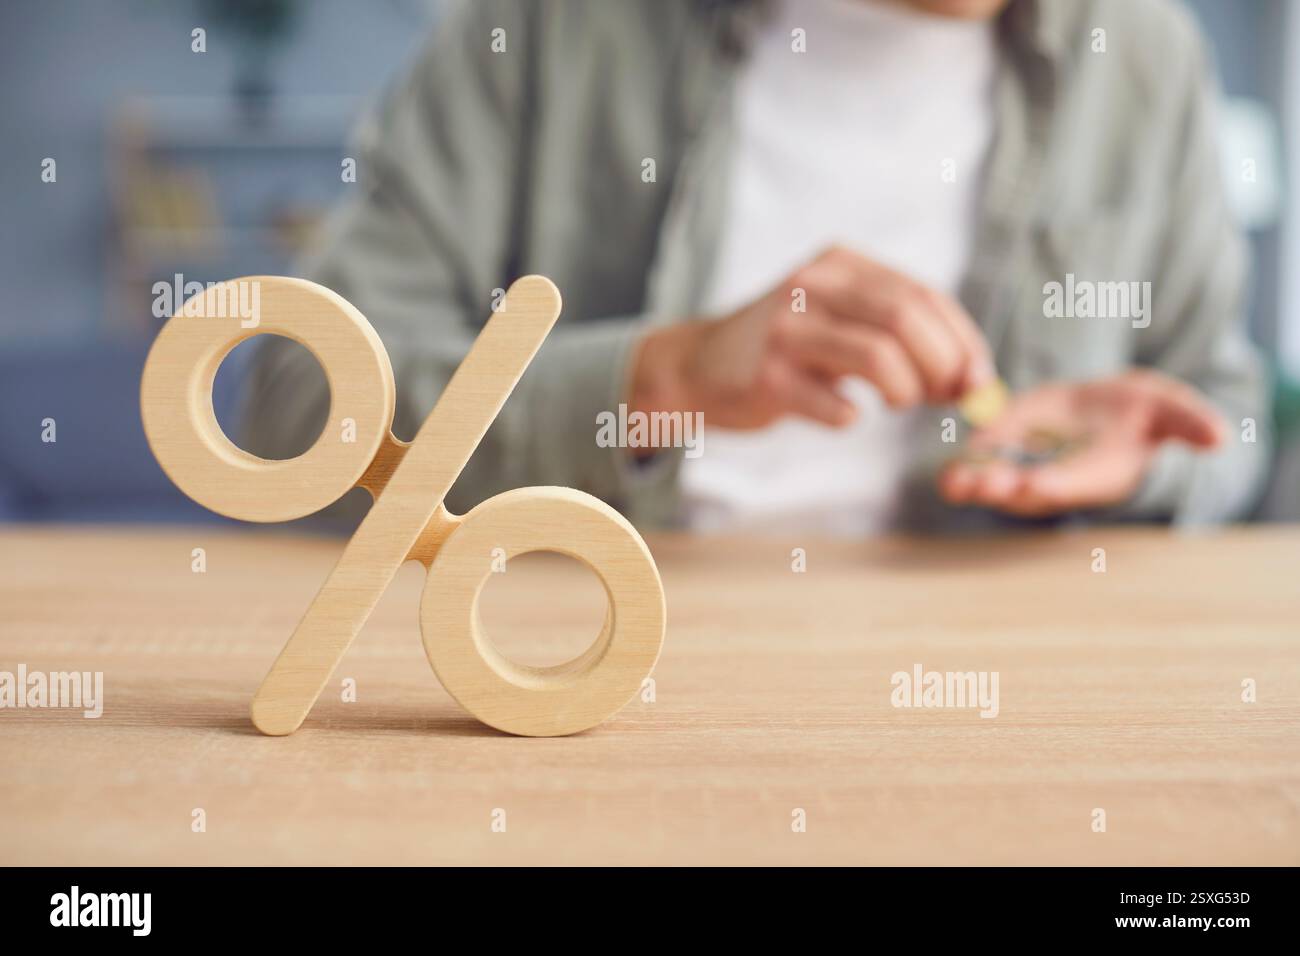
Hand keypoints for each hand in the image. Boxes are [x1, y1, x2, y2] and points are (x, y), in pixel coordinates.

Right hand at [629, 246, 995, 429]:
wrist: (700, 366)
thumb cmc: (789, 349)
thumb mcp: (841, 321)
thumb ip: (901, 337)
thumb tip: (973, 380)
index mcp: (839, 264)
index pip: (921, 295)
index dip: (961, 340)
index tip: (979, 379)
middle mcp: (812, 286)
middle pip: (906, 318)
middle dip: (943, 365)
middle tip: (946, 397)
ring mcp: (786, 330)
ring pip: (878, 355)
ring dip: (906, 391)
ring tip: (899, 403)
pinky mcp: (767, 377)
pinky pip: (833, 404)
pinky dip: (851, 415)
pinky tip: (847, 414)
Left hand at [939, 370, 1226, 515]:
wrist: (1113, 406)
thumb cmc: (1148, 412)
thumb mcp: (1173, 410)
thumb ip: (1190, 423)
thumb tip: (1221, 436)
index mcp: (1098, 474)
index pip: (1073, 484)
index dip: (1054, 485)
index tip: (1033, 485)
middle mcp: (1060, 476)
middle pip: (1025, 490)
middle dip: (1001, 489)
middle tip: (978, 486)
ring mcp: (1029, 462)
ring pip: (996, 479)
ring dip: (973, 482)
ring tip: (951, 483)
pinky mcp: (1009, 442)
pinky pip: (983, 455)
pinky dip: (966, 459)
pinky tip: (948, 460)